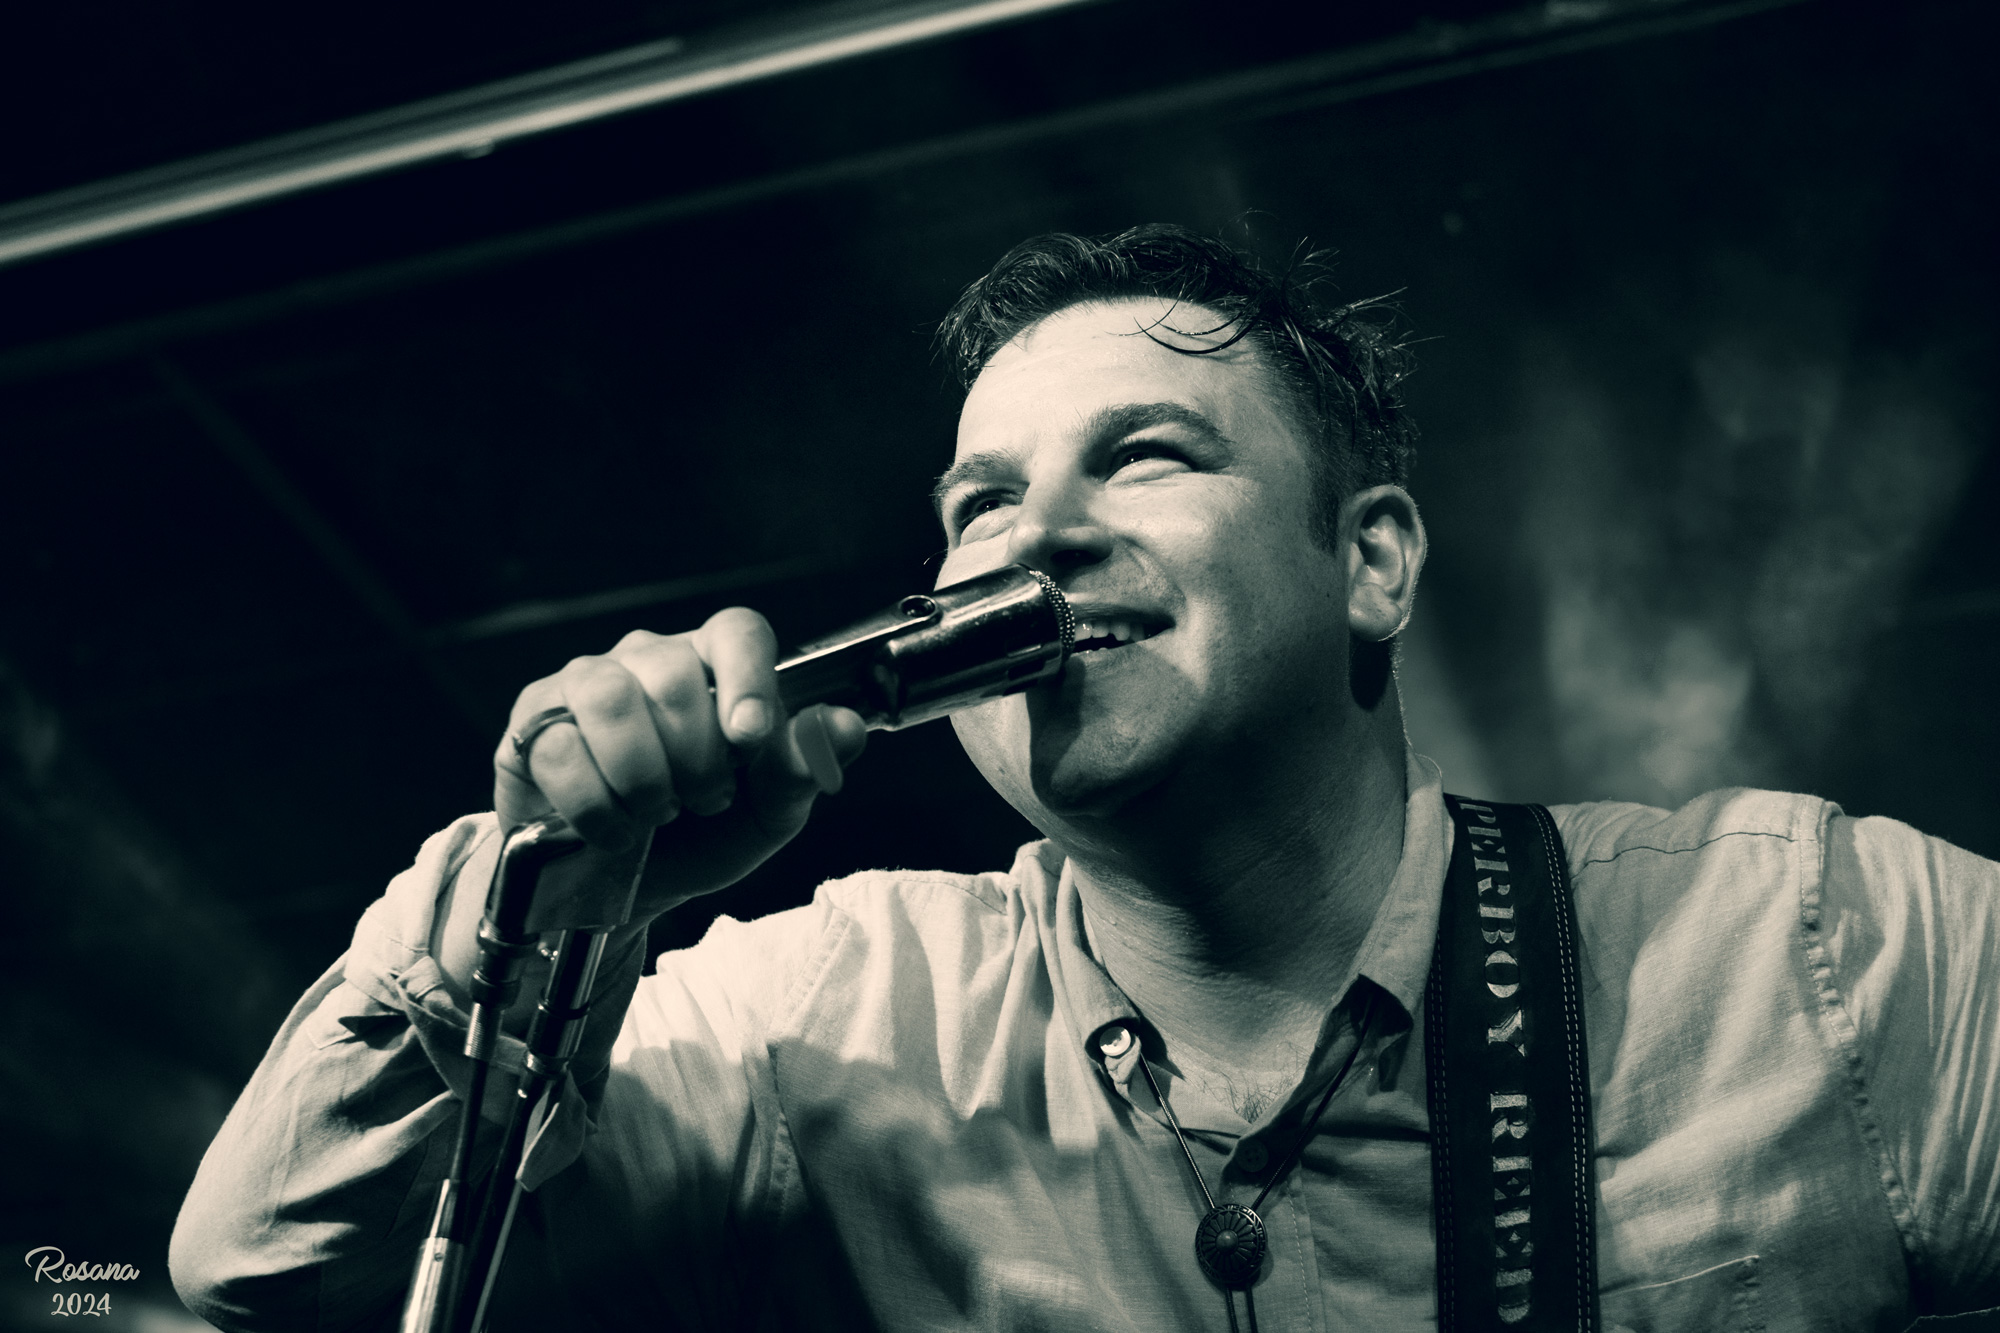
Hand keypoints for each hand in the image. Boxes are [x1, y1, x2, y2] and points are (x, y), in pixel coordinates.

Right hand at [492, 606, 866, 921]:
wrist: (620, 891)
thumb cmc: (698, 838)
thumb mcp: (765, 816)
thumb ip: (803, 770)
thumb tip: (843, 727)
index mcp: (714, 668)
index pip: (737, 631)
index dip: (748, 678)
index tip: (750, 738)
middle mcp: (649, 661)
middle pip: (674, 672)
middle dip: (696, 756)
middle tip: (704, 802)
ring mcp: (583, 685)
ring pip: (610, 698)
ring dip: (643, 777)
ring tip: (656, 815)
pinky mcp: (532, 725)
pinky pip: (558, 747)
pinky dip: (593, 806)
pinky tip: (610, 832)